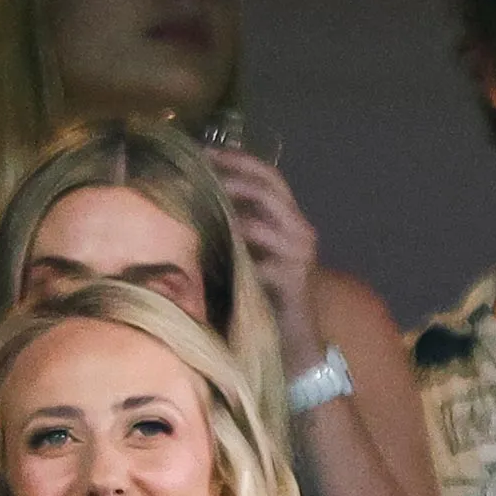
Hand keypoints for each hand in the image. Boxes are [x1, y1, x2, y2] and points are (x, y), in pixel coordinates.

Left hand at [206, 146, 324, 370]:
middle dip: (232, 177)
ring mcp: (299, 256)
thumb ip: (235, 231)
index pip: (269, 177)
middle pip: (268, 189)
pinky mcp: (292, 282)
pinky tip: (208, 256)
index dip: (239, 160)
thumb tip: (194, 204)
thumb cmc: (267, 300)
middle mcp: (301, 231)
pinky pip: (259, 264)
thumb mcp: (250, 257)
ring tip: (196, 208)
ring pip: (261, 223)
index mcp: (292, 220)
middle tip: (198, 170)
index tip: (204, 151)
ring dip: (227, 214)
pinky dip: (233, 258)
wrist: (296, 344)